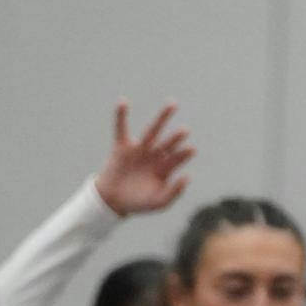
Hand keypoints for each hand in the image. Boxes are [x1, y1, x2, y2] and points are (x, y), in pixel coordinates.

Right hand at [94, 101, 192, 215]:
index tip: (191, 149)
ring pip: (152, 131)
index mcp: (165, 168)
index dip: (183, 154)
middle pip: (168, 143)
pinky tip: (122, 101)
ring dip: (162, 118)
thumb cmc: (139, 203)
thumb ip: (175, 191)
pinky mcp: (121, 147)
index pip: (177, 158)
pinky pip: (120, 128)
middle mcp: (154, 156)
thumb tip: (188, 176)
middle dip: (176, 137)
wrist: (114, 202)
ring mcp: (139, 150)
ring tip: (173, 104)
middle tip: (185, 130)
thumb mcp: (160, 202)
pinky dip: (121, 116)